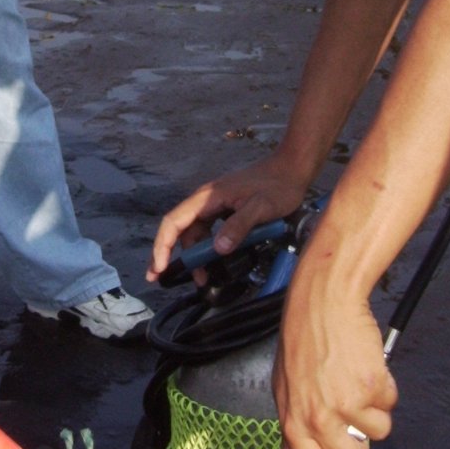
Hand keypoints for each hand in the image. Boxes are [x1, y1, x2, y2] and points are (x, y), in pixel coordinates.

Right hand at [147, 154, 308, 283]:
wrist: (291, 170)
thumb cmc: (277, 186)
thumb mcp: (260, 208)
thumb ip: (239, 226)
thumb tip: (218, 249)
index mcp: (207, 198)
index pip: (173, 222)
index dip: (162, 246)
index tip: (158, 268)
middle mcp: (205, 201)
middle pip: (179, 229)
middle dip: (170, 254)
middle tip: (163, 278)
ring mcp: (214, 205)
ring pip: (194, 232)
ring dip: (193, 255)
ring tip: (200, 277)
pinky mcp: (225, 209)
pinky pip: (208, 231)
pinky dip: (206, 247)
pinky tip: (212, 260)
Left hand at [274, 284, 395, 448]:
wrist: (323, 303)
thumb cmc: (302, 342)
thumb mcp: (284, 389)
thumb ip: (289, 432)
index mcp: (294, 423)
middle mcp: (320, 418)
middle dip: (360, 446)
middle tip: (354, 420)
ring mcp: (348, 403)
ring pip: (379, 432)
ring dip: (375, 411)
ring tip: (358, 384)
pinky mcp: (373, 386)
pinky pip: (390, 404)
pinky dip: (385, 388)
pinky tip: (366, 367)